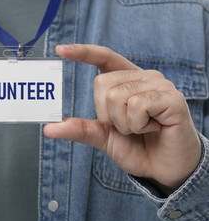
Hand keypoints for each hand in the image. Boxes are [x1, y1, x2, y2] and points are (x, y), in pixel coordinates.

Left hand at [44, 44, 201, 193]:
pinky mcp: (172, 98)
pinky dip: (138, 125)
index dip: (84, 52)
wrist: (163, 169)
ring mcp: (159, 85)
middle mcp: (144, 77)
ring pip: (117, 96)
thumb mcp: (103, 137)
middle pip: (102, 84)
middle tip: (127, 127)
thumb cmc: (136, 148)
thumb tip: (49, 128)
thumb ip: (80, 129)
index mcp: (127, 80)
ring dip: (124, 124)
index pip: (104, 58)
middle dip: (107, 114)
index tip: (61, 50)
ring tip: (142, 128)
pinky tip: (154, 128)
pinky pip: (137, 106)